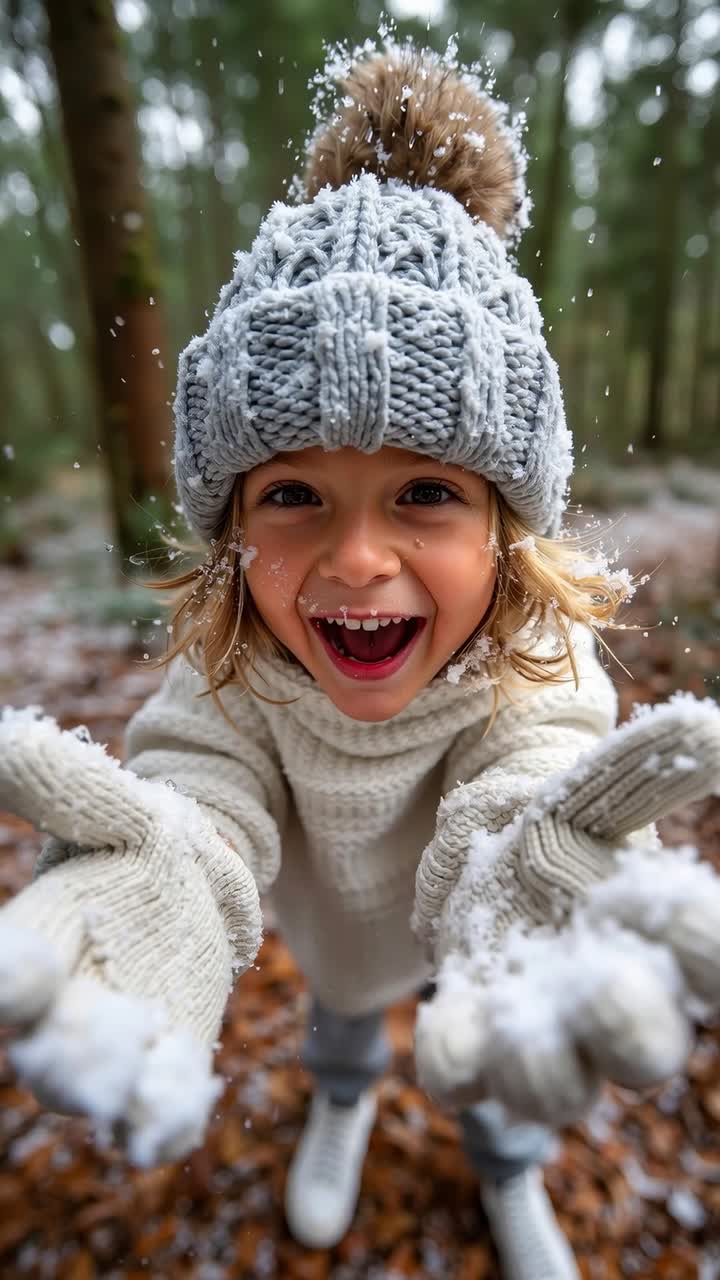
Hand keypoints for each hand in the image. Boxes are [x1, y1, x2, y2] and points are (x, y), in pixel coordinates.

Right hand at [0, 706, 261, 1164]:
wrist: (195, 882)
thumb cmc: (133, 839)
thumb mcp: (105, 803)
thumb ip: (57, 781)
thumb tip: (8, 734)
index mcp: (37, 938)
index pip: (10, 970)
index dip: (13, 976)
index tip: (28, 966)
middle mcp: (63, 1006)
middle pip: (46, 1045)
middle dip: (66, 1048)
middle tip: (96, 1034)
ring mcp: (115, 1043)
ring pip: (100, 1087)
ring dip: (115, 1086)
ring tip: (143, 1061)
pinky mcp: (169, 1063)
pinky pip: (160, 1109)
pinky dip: (165, 1118)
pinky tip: (179, 1113)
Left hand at [414, 694, 719, 1126]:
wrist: (494, 867)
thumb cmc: (571, 837)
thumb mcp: (604, 792)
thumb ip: (653, 766)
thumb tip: (708, 726)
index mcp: (661, 944)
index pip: (706, 960)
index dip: (702, 944)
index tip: (681, 906)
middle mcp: (612, 1007)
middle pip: (641, 1049)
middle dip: (628, 1029)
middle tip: (608, 983)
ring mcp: (540, 1032)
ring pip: (554, 1087)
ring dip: (541, 1065)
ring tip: (522, 1023)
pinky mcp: (470, 1036)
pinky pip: (462, 1076)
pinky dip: (457, 1059)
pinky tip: (453, 1025)